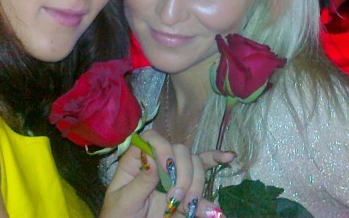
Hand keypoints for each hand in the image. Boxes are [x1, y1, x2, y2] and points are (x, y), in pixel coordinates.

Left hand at [101, 130, 231, 217]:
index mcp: (137, 161)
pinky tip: (229, 157)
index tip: (166, 168)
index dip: (162, 147)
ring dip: (197, 185)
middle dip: (183, 175)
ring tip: (189, 207)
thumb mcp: (123, 203)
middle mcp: (158, 162)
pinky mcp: (189, 188)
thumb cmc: (119, 217)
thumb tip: (153, 161)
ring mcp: (175, 174)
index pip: (151, 138)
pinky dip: (217, 161)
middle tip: (177, 199)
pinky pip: (205, 169)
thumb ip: (139, 183)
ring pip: (195, 164)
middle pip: (179, 151)